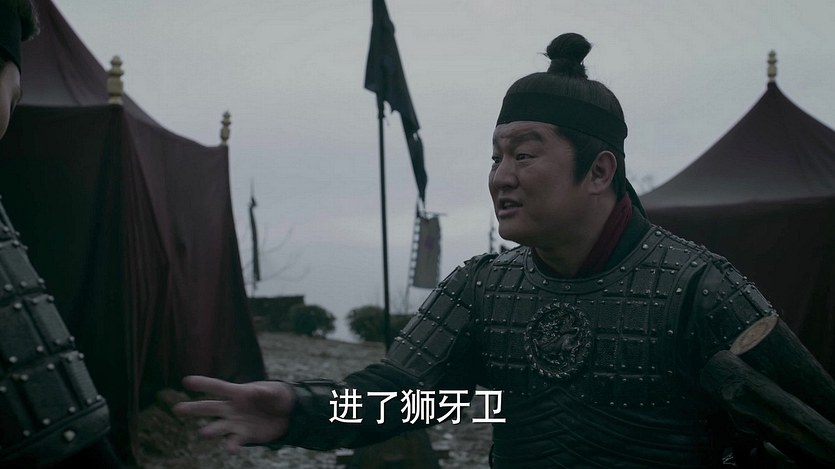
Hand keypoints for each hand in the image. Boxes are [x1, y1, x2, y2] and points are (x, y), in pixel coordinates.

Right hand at [173, 375, 295, 453]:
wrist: (288, 415)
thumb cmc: (277, 397)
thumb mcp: (274, 392)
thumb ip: (264, 392)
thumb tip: (254, 391)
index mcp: (237, 392)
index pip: (218, 387)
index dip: (203, 383)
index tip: (186, 380)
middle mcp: (232, 408)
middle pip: (210, 408)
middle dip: (194, 408)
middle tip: (178, 408)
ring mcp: (236, 423)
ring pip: (218, 427)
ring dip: (211, 430)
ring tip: (203, 433)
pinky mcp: (244, 436)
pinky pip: (235, 441)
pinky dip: (232, 446)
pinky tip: (232, 450)